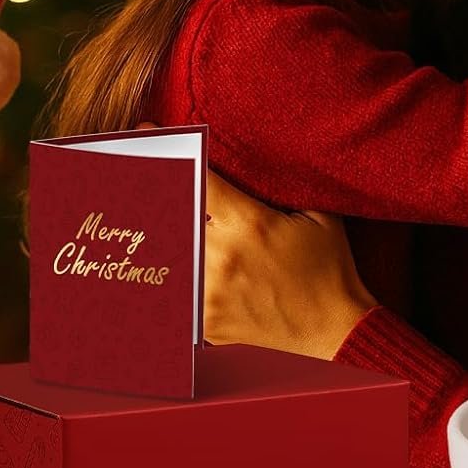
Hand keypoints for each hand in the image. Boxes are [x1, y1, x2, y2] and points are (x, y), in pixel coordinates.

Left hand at [134, 124, 378, 358]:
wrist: (337, 331)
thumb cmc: (330, 268)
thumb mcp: (317, 214)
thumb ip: (282, 186)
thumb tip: (251, 160)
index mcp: (250, 224)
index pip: (197, 178)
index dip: (169, 152)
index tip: (147, 135)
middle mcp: (223, 257)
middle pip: (170, 213)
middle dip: (151, 191)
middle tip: (131, 173)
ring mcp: (211, 293)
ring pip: (167, 252)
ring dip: (159, 234)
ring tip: (134, 222)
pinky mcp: (207, 321)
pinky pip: (175, 291)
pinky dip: (168, 276)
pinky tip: (148, 268)